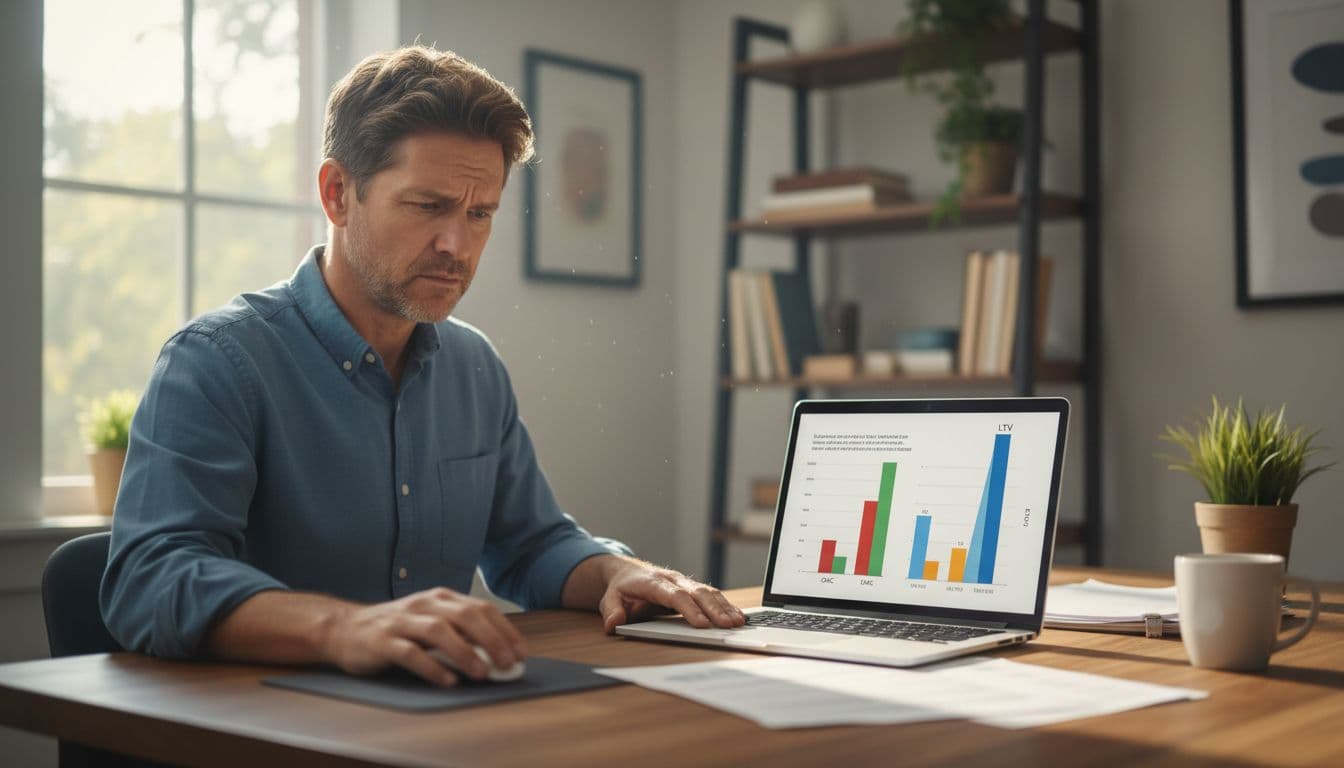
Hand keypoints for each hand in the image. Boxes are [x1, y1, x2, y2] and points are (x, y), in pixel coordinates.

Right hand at [319, 587, 525, 685]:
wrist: (344, 629)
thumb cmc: (396, 629)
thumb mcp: (430, 622)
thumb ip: (460, 634)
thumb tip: (498, 656)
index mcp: (440, 598)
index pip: (480, 609)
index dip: (504, 630)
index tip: (520, 653)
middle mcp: (423, 604)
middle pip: (464, 616)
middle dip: (491, 640)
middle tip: (508, 663)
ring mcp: (401, 621)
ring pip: (438, 631)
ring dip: (464, 652)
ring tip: (482, 672)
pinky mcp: (381, 641)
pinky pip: (409, 653)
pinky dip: (431, 667)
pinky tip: (448, 680)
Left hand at [595, 559, 746, 633]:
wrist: (626, 572)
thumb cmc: (621, 589)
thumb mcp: (609, 600)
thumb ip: (611, 612)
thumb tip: (614, 624)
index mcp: (654, 583)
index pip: (675, 595)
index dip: (690, 609)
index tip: (702, 624)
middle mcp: (673, 579)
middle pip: (697, 592)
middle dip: (715, 609)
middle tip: (729, 625)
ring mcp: (684, 582)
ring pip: (708, 592)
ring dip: (724, 607)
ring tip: (738, 622)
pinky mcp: (691, 588)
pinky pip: (711, 595)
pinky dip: (725, 605)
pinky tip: (737, 616)